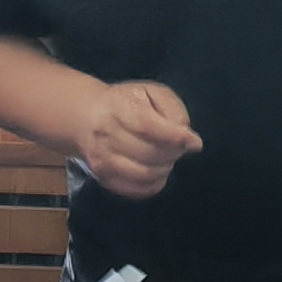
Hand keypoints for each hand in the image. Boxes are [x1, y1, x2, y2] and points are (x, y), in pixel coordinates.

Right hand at [73, 80, 201, 198]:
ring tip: (168, 157)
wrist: (87, 116)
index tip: (194, 142)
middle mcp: (105, 135)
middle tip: (180, 146)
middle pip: (149, 153)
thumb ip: (173, 109)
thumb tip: (187, 138)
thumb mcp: (152, 92)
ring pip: (145, 174)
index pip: (147, 126)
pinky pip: (138, 190)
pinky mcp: (103, 178)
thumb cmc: (127, 103)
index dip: (175, 137)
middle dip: (174, 152)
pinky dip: (155, 183)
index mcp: (117, 108)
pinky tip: (157, 170)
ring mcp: (102, 160)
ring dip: (165, 168)